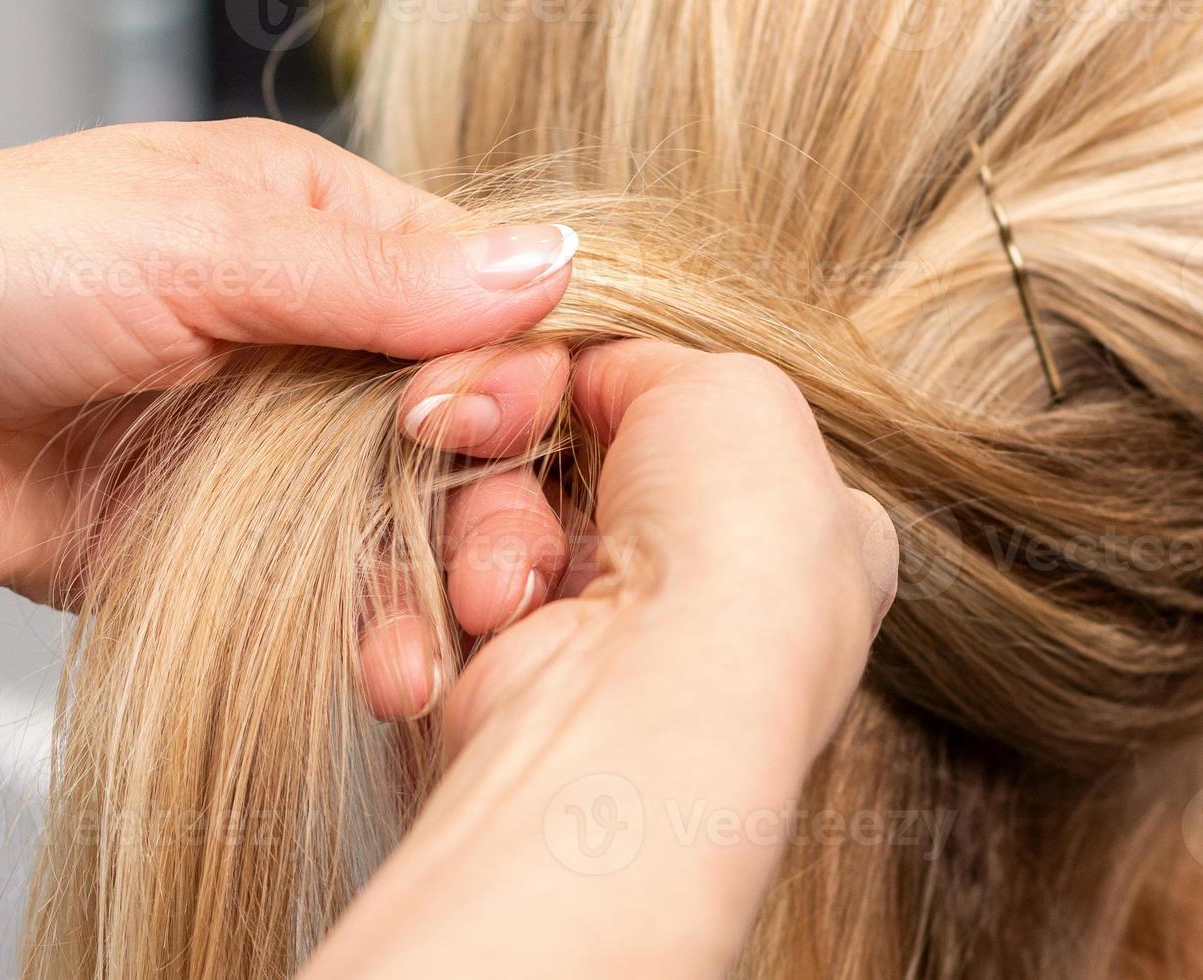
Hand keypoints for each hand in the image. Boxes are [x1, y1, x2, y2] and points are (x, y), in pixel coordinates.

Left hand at [0, 117, 579, 600]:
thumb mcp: (196, 244)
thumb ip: (374, 278)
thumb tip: (548, 262)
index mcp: (317, 222)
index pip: (478, 298)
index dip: (512, 370)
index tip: (487, 429)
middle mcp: (303, 330)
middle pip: (462, 422)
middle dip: (495, 498)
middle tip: (500, 570)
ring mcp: (263, 445)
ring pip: (404, 517)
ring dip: (441, 577)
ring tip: (448, 634)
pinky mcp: (218, 544)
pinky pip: (326, 590)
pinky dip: (367, 627)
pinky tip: (386, 663)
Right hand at [308, 341, 900, 977]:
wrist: (640, 706)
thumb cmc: (724, 545)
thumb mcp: (732, 386)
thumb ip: (651, 359)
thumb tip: (586, 370)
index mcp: (788, 521)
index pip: (667, 419)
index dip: (589, 388)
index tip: (540, 372)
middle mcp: (705, 591)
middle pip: (554, 464)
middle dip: (502, 450)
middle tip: (473, 435)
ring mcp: (607, 650)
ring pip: (482, 528)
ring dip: (470, 539)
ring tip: (495, 591)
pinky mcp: (511, 694)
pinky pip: (424, 610)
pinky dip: (414, 617)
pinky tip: (436, 652)